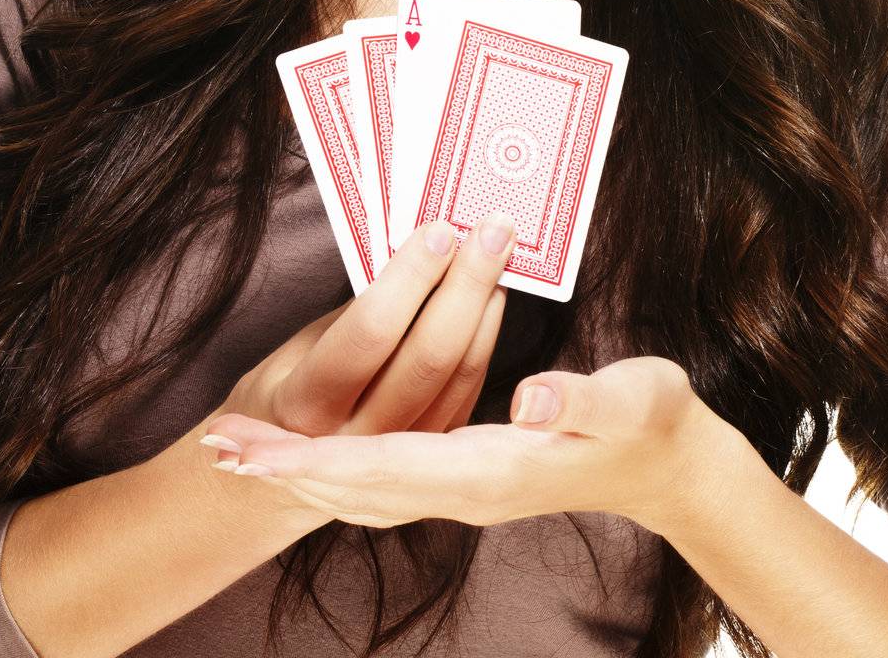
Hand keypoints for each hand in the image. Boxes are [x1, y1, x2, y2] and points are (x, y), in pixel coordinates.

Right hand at [200, 211, 518, 523]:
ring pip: (457, 376)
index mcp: (305, 405)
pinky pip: (467, 394)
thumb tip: (418, 252)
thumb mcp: (300, 351)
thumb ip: (356, 313)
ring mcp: (398, 465)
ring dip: (485, 308)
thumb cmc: (289, 393)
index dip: (410, 280)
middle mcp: (354, 443)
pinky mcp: (431, 468)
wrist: (277, 485)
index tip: (440, 230)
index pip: (368, 336)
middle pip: (427, 358)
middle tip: (492, 229)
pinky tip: (492, 299)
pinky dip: (485, 340)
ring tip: (500, 253)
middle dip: (466, 285)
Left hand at [203, 353, 715, 535]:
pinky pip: (388, 481)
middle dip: (285, 468)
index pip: (387, 465)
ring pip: (366, 488)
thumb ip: (581, 400)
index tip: (257, 451)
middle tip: (217, 449)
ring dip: (301, 472)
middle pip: (358, 485)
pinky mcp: (472, 474)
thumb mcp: (630, 399)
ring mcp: (469, 486)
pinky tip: (318, 462)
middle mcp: (469, 487)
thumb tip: (532, 400)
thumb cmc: (651, 420)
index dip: (318, 459)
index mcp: (494, 467)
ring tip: (244, 454)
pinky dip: (339, 472)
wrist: (670, 464)